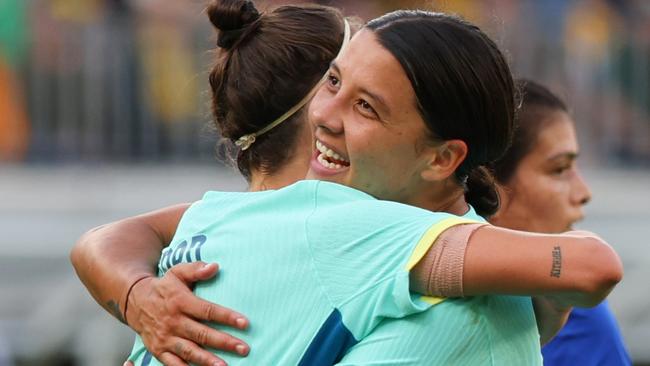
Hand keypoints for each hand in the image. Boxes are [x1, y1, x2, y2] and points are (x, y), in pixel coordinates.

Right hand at [126, 262, 249, 365]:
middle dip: (224, 342)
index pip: (207, 310)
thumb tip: (215, 267)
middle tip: (243, 348)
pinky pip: (173, 364)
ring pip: (189, 351)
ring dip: (207, 360)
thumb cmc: (163, 287)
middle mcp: (173, 321)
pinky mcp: (158, 350)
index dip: (227, 317)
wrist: (134, 301)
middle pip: (202, 334)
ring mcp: (165, 338)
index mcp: (180, 301)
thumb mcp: (177, 272)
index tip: (245, 323)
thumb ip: (196, 269)